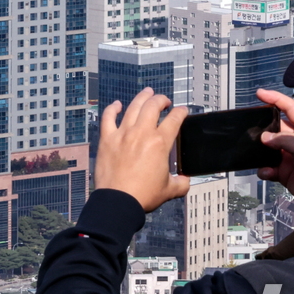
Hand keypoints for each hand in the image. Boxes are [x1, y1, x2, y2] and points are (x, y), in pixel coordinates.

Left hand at [95, 87, 190, 212]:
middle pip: (153, 106)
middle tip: (164, 101)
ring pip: (133, 107)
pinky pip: (108, 118)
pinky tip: (117, 104)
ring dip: (142, 97)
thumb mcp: (169, 190)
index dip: (181, 112)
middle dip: (161, 100)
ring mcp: (123, 134)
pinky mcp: (107, 140)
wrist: (118, 201)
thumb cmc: (142, 196)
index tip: (182, 111)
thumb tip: (185, 181)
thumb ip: (181, 183)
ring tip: (147, 92)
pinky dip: (113, 109)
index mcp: (160, 143)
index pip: (174, 119)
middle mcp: (141, 134)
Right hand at [255, 88, 293, 210]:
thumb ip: (283, 140)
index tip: (260, 94)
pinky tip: (267, 171)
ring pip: (269, 149)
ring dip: (261, 151)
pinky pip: (269, 168)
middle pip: (276, 128)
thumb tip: (266, 137)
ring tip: (257, 152)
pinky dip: (265, 170)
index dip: (275, 99)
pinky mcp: (285, 173)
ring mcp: (290, 156)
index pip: (289, 108)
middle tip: (253, 128)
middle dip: (264, 128)